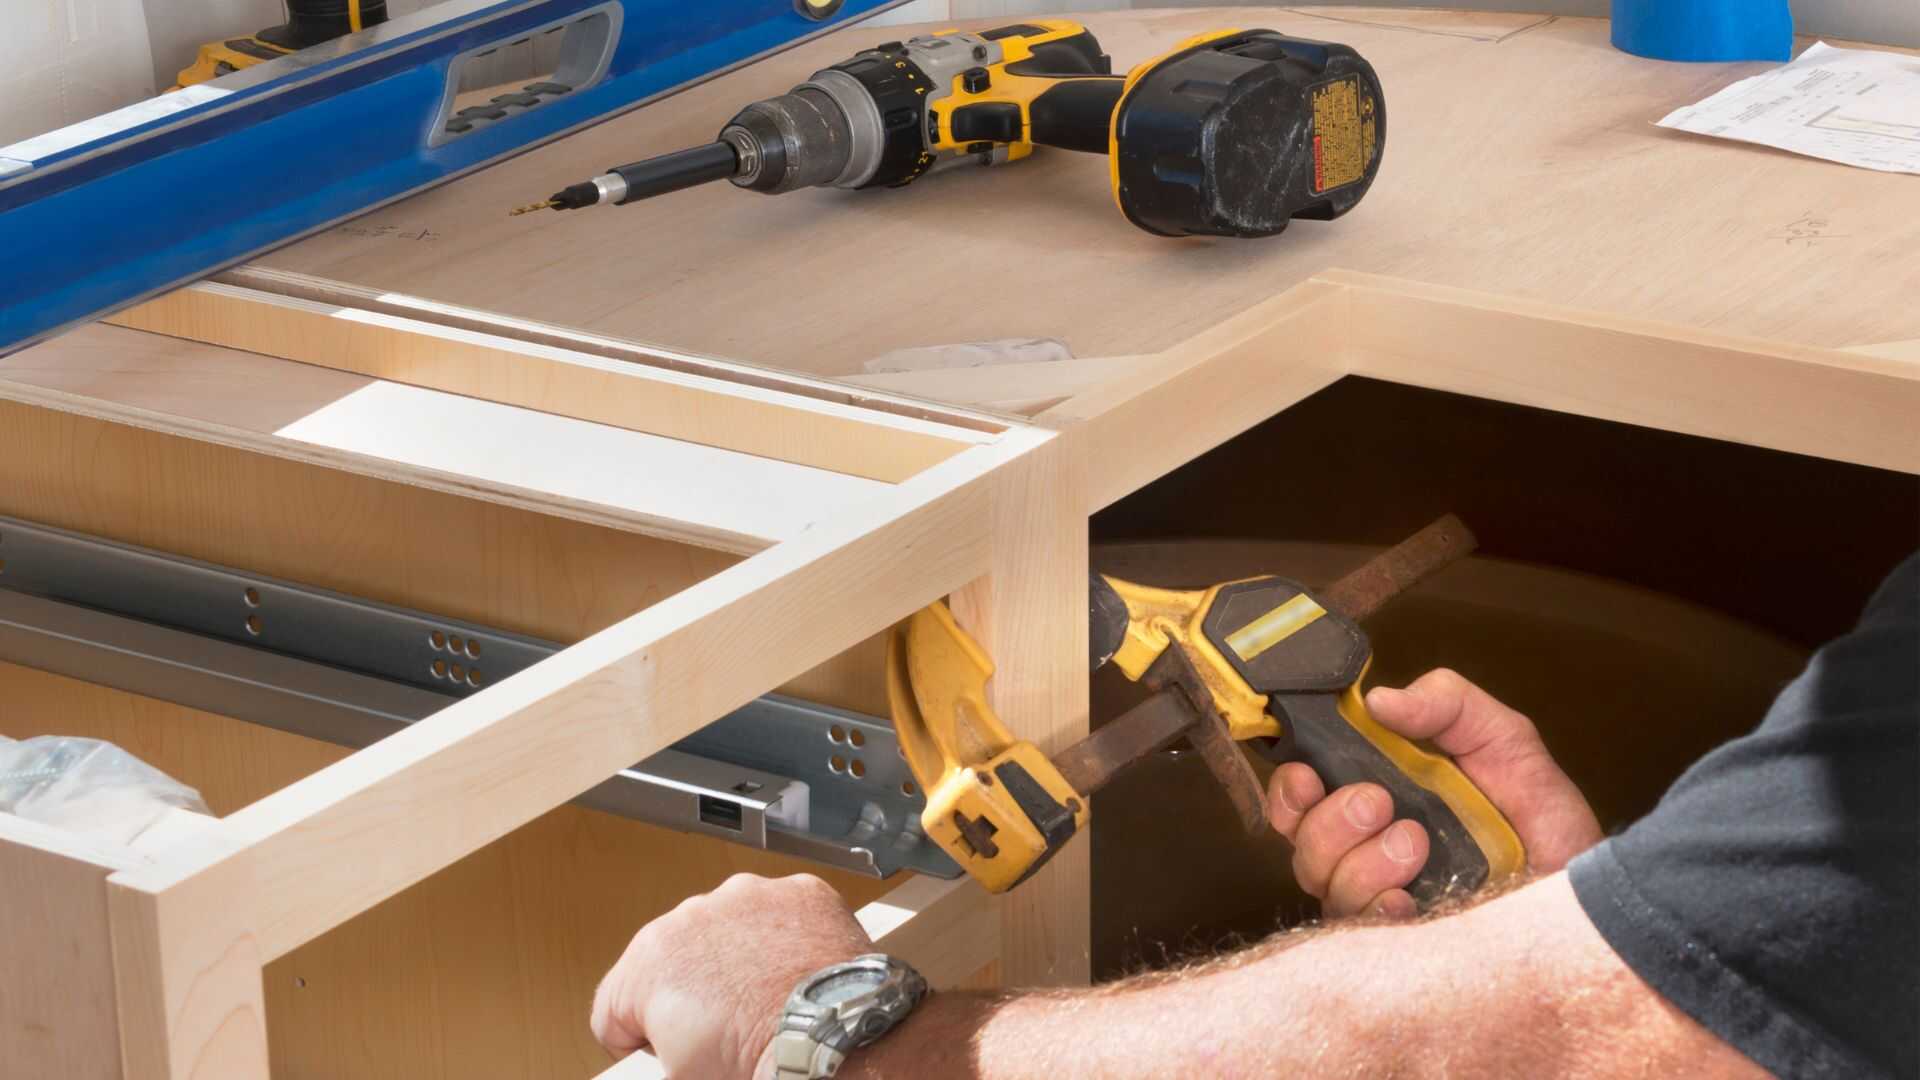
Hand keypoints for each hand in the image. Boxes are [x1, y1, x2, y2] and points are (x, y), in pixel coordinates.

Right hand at [591, 873, 873, 1077]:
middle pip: (675, 958)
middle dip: (693, 988)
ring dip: (739, 956)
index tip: (666, 1046)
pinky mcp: (797, 892)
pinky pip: (781, 913)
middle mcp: (692, 915)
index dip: (642, 1035)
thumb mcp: (681, 1073)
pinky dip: (786, 937)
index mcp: (649, 960)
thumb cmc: (757, 1060)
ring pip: (728, 927)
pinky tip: (794, 971)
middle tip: (722, 1025)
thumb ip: (656, 1051)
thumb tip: (667, 1054)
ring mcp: (747, 898)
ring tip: (763, 997)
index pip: (617, 1003)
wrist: (830, 1039)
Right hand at [1266, 668, 1602, 918]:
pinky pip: (1362, 934)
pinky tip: (1409, 900)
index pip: (1301, 800)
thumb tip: (1377, 699)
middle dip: (1329, 821)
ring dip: (1362, 862)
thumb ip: (1446, 704)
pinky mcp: (1407, 944)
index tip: (1309, 774)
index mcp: (1377, 798)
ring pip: (1328, 888)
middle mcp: (1368, 853)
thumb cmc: (1542, 815)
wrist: (1589, 885)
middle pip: (1302, 845)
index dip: (1290, 789)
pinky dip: (1377, 911)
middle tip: (1380, 802)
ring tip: (1418, 844)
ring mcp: (1384, 902)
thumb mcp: (1501, 737)